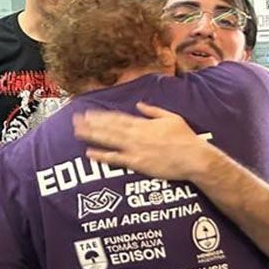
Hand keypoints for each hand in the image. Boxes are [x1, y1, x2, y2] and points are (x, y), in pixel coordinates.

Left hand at [73, 102, 217, 180]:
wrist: (194, 158)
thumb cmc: (185, 138)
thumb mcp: (171, 117)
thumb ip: (153, 110)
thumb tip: (139, 104)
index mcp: (143, 124)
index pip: (117, 118)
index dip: (101, 116)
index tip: (87, 113)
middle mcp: (136, 134)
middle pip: (108, 127)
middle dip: (91, 123)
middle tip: (74, 120)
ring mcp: (135, 149)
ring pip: (109, 140)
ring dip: (92, 135)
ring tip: (77, 132)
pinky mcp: (138, 163)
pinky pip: (116, 159)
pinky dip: (102, 156)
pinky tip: (89, 153)